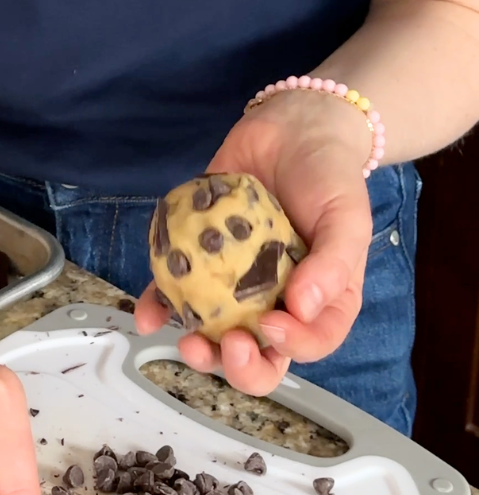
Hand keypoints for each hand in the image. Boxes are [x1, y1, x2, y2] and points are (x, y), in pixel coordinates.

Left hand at [134, 89, 373, 397]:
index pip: (310, 344)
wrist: (294, 129)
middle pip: (260, 355)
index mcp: (321, 302)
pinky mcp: (199, 258)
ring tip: (185, 339)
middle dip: (240, 365)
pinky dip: (159, 306)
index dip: (291, 348)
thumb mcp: (348, 218)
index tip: (272, 326)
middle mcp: (277, 302)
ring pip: (215, 334)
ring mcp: (234, 284)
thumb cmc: (330, 178)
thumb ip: (334, 264)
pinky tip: (146, 315)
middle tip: (227, 345)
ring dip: (199, 348)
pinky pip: (176, 291)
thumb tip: (303, 308)